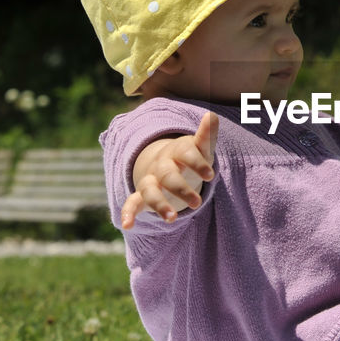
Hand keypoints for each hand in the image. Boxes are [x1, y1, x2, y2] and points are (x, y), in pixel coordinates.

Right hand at [120, 111, 217, 228]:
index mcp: (177, 151)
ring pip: (150, 190)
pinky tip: (126, 225)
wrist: (167, 163)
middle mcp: (161, 165)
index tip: (210, 175)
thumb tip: (212, 115)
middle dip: (181, 189)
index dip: (197, 163)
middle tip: (197, 202)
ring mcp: (150, 180)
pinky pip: (132, 203)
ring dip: (159, 204)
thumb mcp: (199, 148)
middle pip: (168, 176)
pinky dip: (128, 213)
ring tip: (172, 219)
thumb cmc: (188, 158)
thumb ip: (206, 136)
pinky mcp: (142, 195)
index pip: (186, 154)